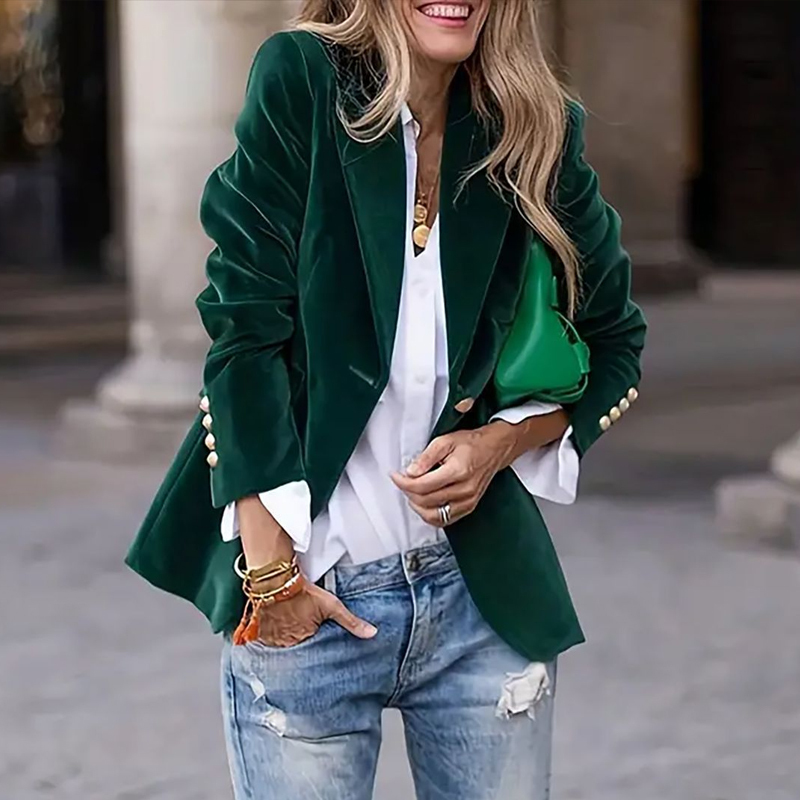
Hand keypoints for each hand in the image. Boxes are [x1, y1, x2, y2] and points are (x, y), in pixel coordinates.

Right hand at [256, 580, 377, 647]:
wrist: (275, 579)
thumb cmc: (302, 590)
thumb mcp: (332, 606)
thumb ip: (351, 622)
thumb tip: (371, 633)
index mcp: (305, 638)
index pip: (312, 645)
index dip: (312, 635)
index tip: (310, 629)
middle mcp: (288, 642)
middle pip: (295, 644)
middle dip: (297, 637)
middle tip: (297, 624)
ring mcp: (272, 637)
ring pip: (279, 642)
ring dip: (282, 635)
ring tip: (285, 622)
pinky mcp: (259, 630)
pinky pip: (263, 638)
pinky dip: (267, 633)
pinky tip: (271, 623)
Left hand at [390, 411, 568, 525]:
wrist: (493, 449)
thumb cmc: (471, 444)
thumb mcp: (444, 441)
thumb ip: (426, 457)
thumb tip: (411, 472)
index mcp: (458, 471)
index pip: (422, 486)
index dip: (404, 483)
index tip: (396, 476)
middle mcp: (464, 490)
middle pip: (425, 501)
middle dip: (408, 492)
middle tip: (403, 482)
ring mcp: (468, 501)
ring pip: (434, 515)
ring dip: (417, 506)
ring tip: (413, 492)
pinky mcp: (469, 508)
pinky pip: (444, 520)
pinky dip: (430, 515)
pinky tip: (424, 503)